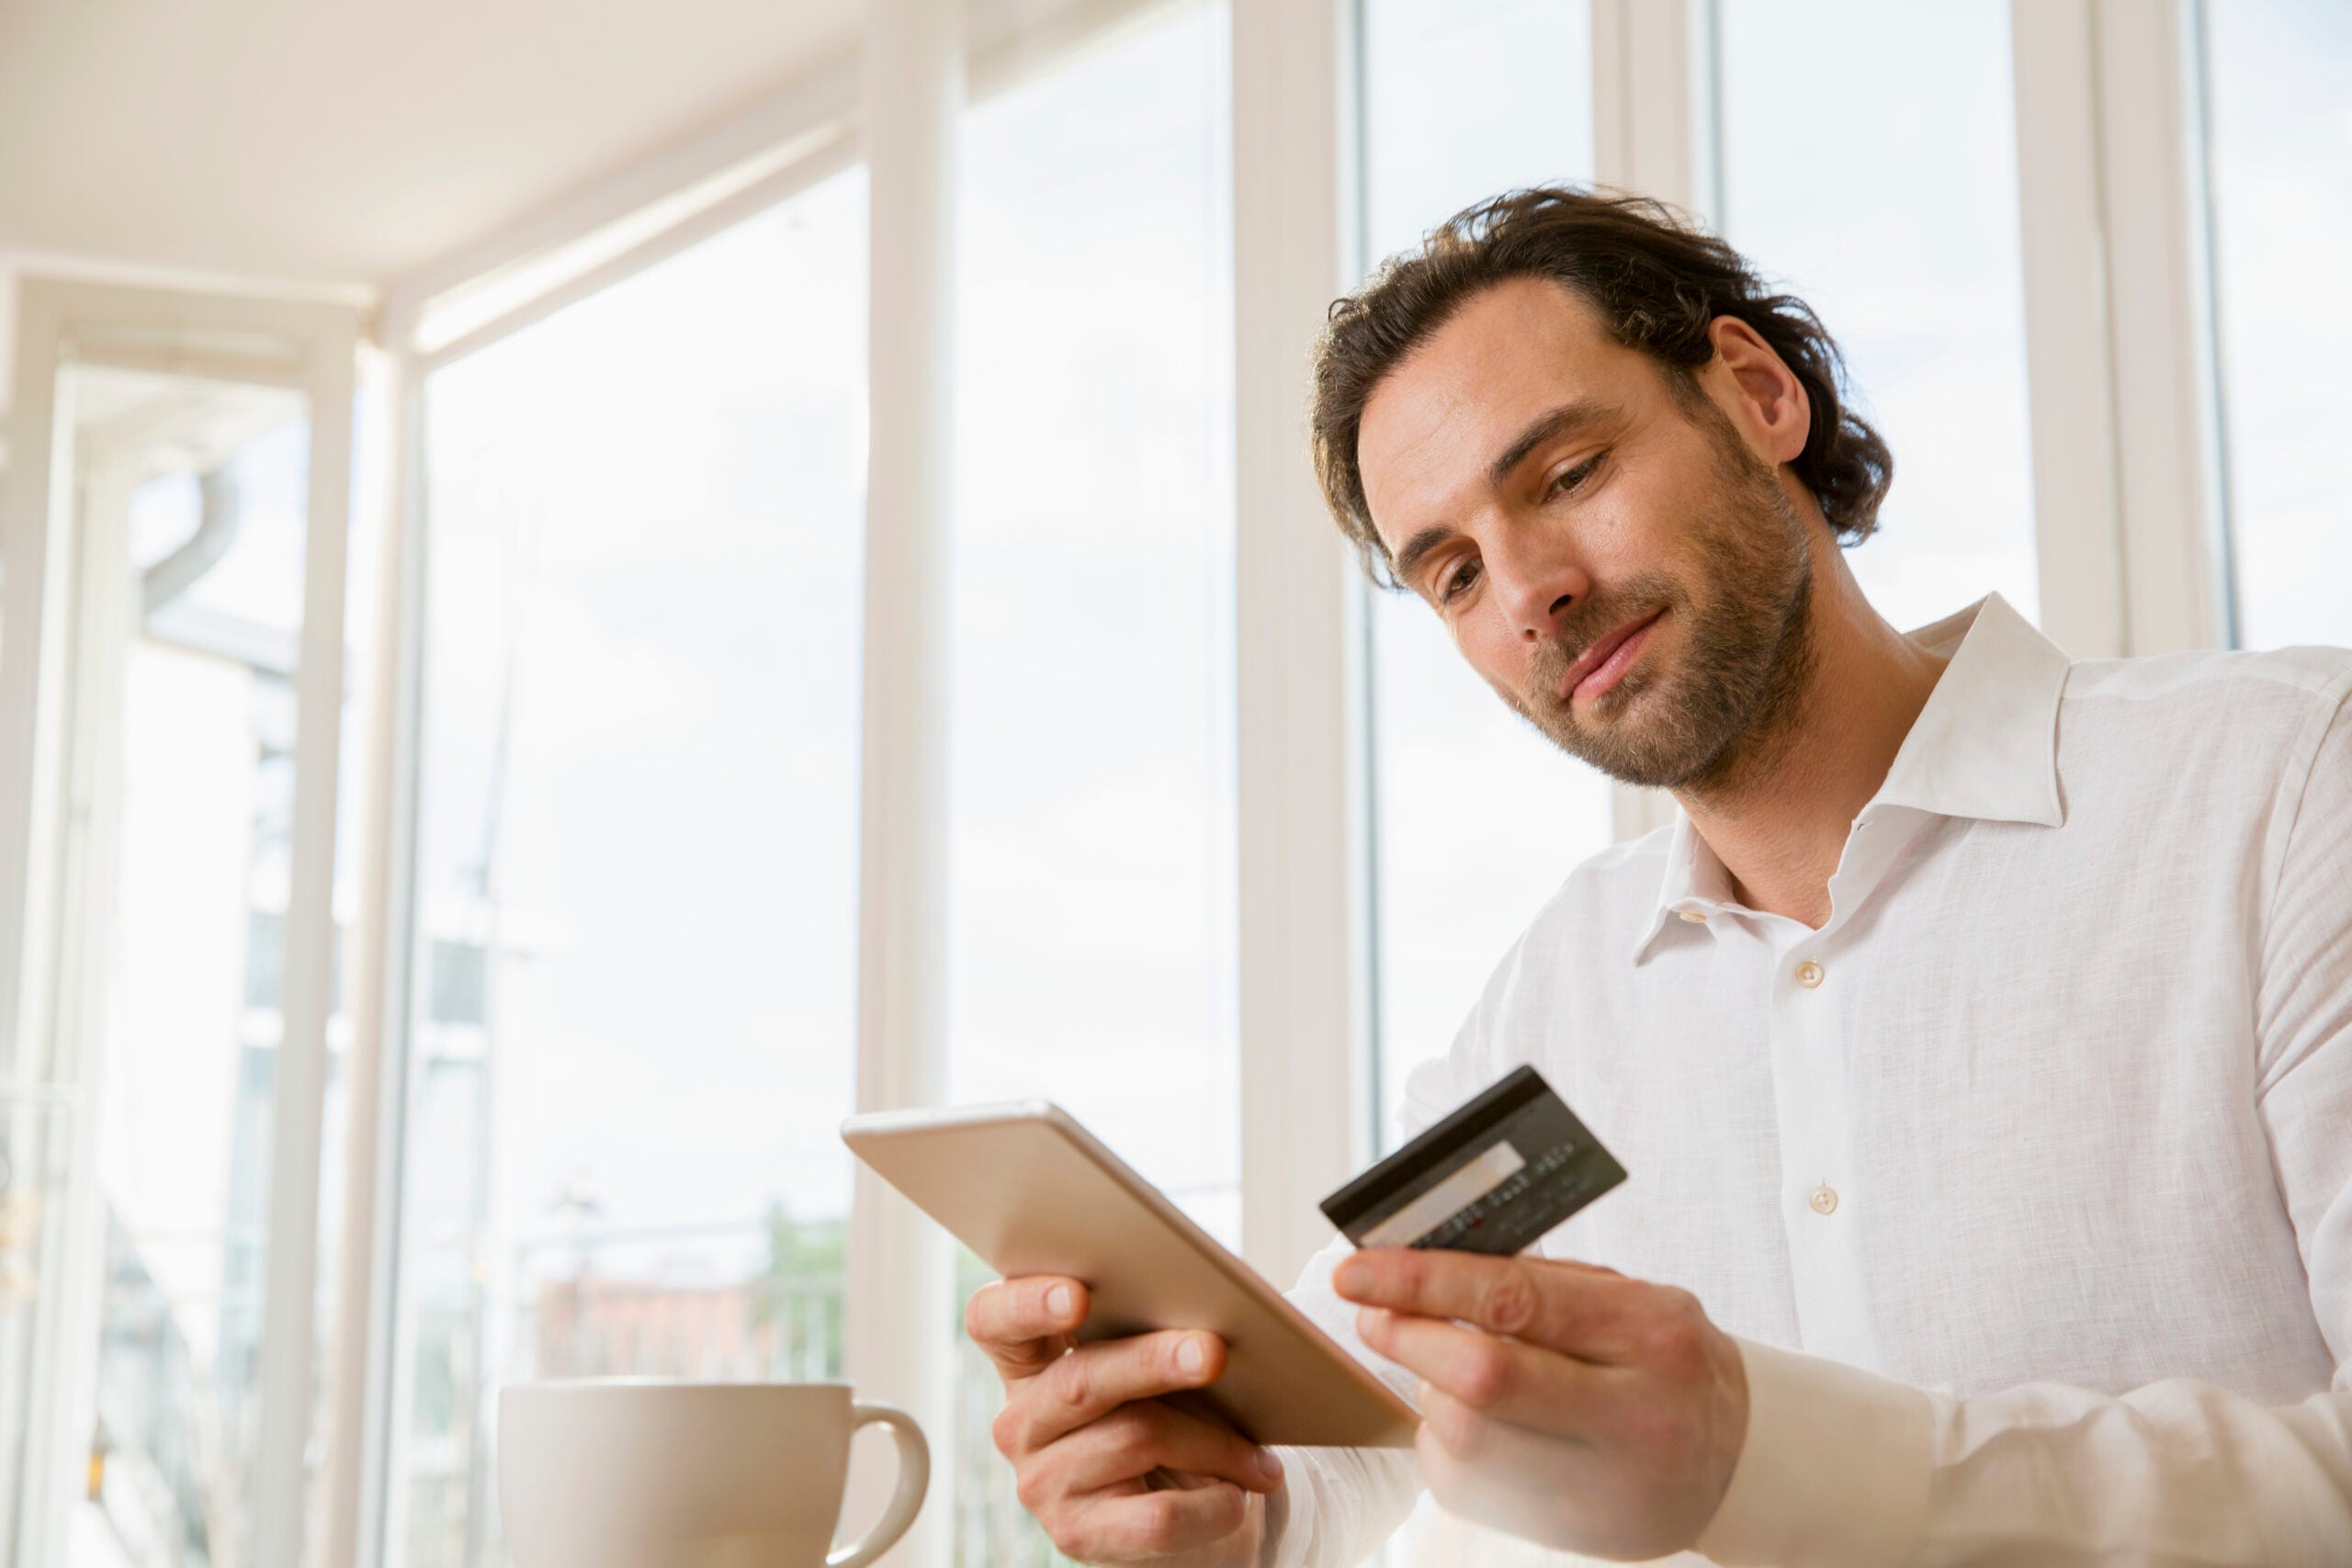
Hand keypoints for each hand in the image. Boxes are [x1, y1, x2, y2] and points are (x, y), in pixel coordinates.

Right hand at [967, 1275, 1284, 1565]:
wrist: (1179, 1511)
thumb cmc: (1167, 1414)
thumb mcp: (1147, 1370)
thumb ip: (1147, 1333)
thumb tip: (1206, 1322)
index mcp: (1026, 1363)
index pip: (991, 1321)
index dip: (1026, 1302)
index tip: (1078, 1295)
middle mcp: (1020, 1422)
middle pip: (1080, 1381)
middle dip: (1153, 1362)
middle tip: (1213, 1352)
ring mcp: (1040, 1483)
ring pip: (1134, 1438)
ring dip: (1214, 1443)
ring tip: (1259, 1454)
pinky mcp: (1075, 1537)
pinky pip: (1154, 1516)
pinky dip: (1210, 1505)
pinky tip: (1240, 1495)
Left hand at [1334, 1250, 1746, 1560]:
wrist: (1739, 1456)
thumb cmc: (1666, 1357)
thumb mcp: (1630, 1298)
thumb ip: (1538, 1281)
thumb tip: (1422, 1261)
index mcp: (1650, 1331)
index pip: (1513, 1299)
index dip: (1421, 1283)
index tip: (1357, 1271)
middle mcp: (1635, 1413)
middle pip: (1483, 1380)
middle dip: (1408, 1339)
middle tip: (1372, 1315)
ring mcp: (1607, 1485)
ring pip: (1467, 1439)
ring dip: (1427, 1394)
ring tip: (1442, 1371)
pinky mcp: (1577, 1534)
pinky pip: (1470, 1488)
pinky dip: (1444, 1447)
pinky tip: (1469, 1423)